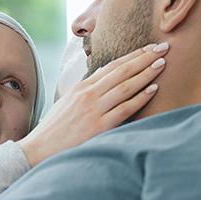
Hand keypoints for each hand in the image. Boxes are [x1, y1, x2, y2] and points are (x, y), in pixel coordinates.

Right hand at [18, 43, 168, 165]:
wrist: (38, 150)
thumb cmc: (53, 131)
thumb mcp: (65, 105)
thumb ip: (83, 93)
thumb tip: (101, 84)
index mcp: (79, 88)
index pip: (111, 66)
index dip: (132, 56)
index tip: (148, 49)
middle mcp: (87, 95)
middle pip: (121, 71)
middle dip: (144, 57)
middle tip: (163, 48)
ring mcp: (93, 110)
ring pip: (126, 86)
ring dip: (146, 73)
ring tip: (162, 63)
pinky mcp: (98, 127)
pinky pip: (124, 108)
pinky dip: (140, 97)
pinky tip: (153, 89)